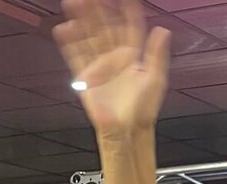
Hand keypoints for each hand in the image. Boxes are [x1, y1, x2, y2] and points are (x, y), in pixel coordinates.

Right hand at [53, 0, 169, 135]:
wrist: (128, 128)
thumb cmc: (144, 107)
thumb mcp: (156, 80)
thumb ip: (157, 55)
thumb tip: (163, 30)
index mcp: (134, 57)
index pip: (130, 28)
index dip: (127, 12)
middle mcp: (116, 58)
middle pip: (105, 28)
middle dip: (98, 10)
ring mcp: (100, 66)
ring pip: (89, 38)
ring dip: (81, 21)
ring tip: (73, 3)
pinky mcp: (87, 76)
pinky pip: (76, 56)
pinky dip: (69, 44)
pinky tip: (64, 29)